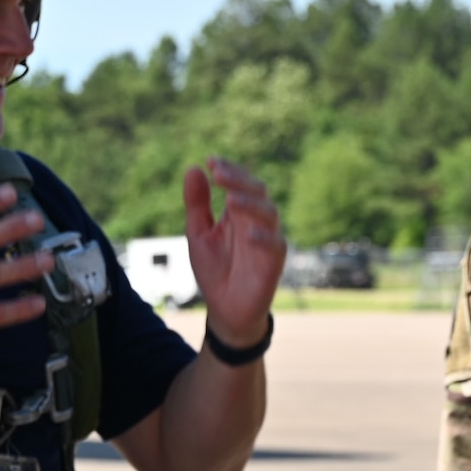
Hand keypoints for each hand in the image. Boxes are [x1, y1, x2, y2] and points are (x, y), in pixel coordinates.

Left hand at [184, 157, 284, 348]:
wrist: (225, 310)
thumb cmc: (215, 271)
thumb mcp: (198, 234)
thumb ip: (197, 204)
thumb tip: (194, 168)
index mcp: (237, 213)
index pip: (239, 183)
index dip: (228, 169)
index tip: (211, 161)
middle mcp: (255, 221)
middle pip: (257, 191)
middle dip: (239, 180)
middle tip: (219, 173)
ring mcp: (267, 240)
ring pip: (269, 212)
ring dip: (250, 204)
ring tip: (229, 200)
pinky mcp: (274, 262)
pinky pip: (276, 244)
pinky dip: (263, 237)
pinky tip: (247, 233)